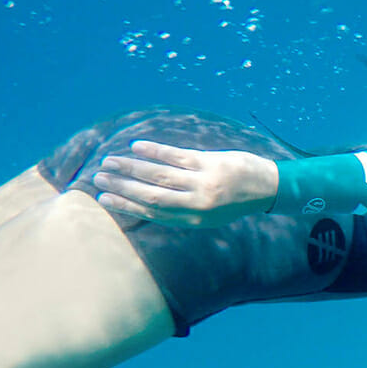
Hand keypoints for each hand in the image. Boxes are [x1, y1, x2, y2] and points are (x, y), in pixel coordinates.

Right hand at [93, 141, 278, 227]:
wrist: (267, 187)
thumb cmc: (234, 201)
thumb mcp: (209, 215)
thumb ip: (182, 210)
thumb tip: (146, 204)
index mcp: (195, 220)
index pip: (153, 213)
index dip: (126, 206)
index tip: (104, 200)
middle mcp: (197, 205)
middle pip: (151, 195)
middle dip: (122, 188)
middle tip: (98, 179)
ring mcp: (203, 182)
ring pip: (159, 175)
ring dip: (131, 168)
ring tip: (110, 162)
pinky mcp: (209, 163)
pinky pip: (176, 156)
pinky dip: (154, 151)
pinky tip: (136, 147)